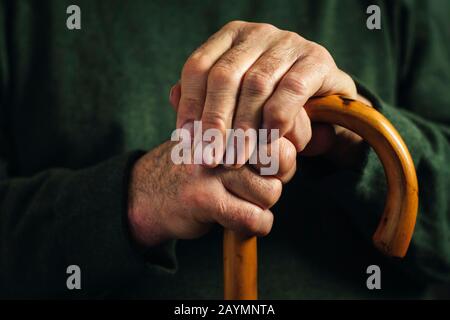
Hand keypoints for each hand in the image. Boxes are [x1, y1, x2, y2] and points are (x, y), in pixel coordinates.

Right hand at [127, 138, 295, 246]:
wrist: (144, 192)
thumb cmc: (196, 167)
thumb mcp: (221, 140)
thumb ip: (257, 136)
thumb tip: (295, 144)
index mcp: (226, 118)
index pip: (279, 127)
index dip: (283, 152)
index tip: (267, 164)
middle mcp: (219, 137)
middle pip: (282, 158)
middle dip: (277, 176)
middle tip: (258, 183)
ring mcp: (210, 168)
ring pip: (270, 192)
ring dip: (262, 204)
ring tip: (241, 201)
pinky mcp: (203, 198)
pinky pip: (252, 218)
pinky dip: (254, 225)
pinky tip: (238, 220)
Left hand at [171, 21, 370, 166]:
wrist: (321, 99)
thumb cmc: (268, 101)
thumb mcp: (234, 98)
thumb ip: (205, 97)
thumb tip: (173, 98)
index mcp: (230, 38)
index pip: (198, 67)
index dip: (189, 105)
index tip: (186, 139)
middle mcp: (257, 33)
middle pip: (224, 75)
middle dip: (214, 121)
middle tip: (210, 157)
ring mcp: (288, 42)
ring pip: (256, 83)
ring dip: (244, 126)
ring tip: (236, 158)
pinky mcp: (316, 59)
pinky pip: (291, 89)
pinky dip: (277, 117)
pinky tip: (269, 139)